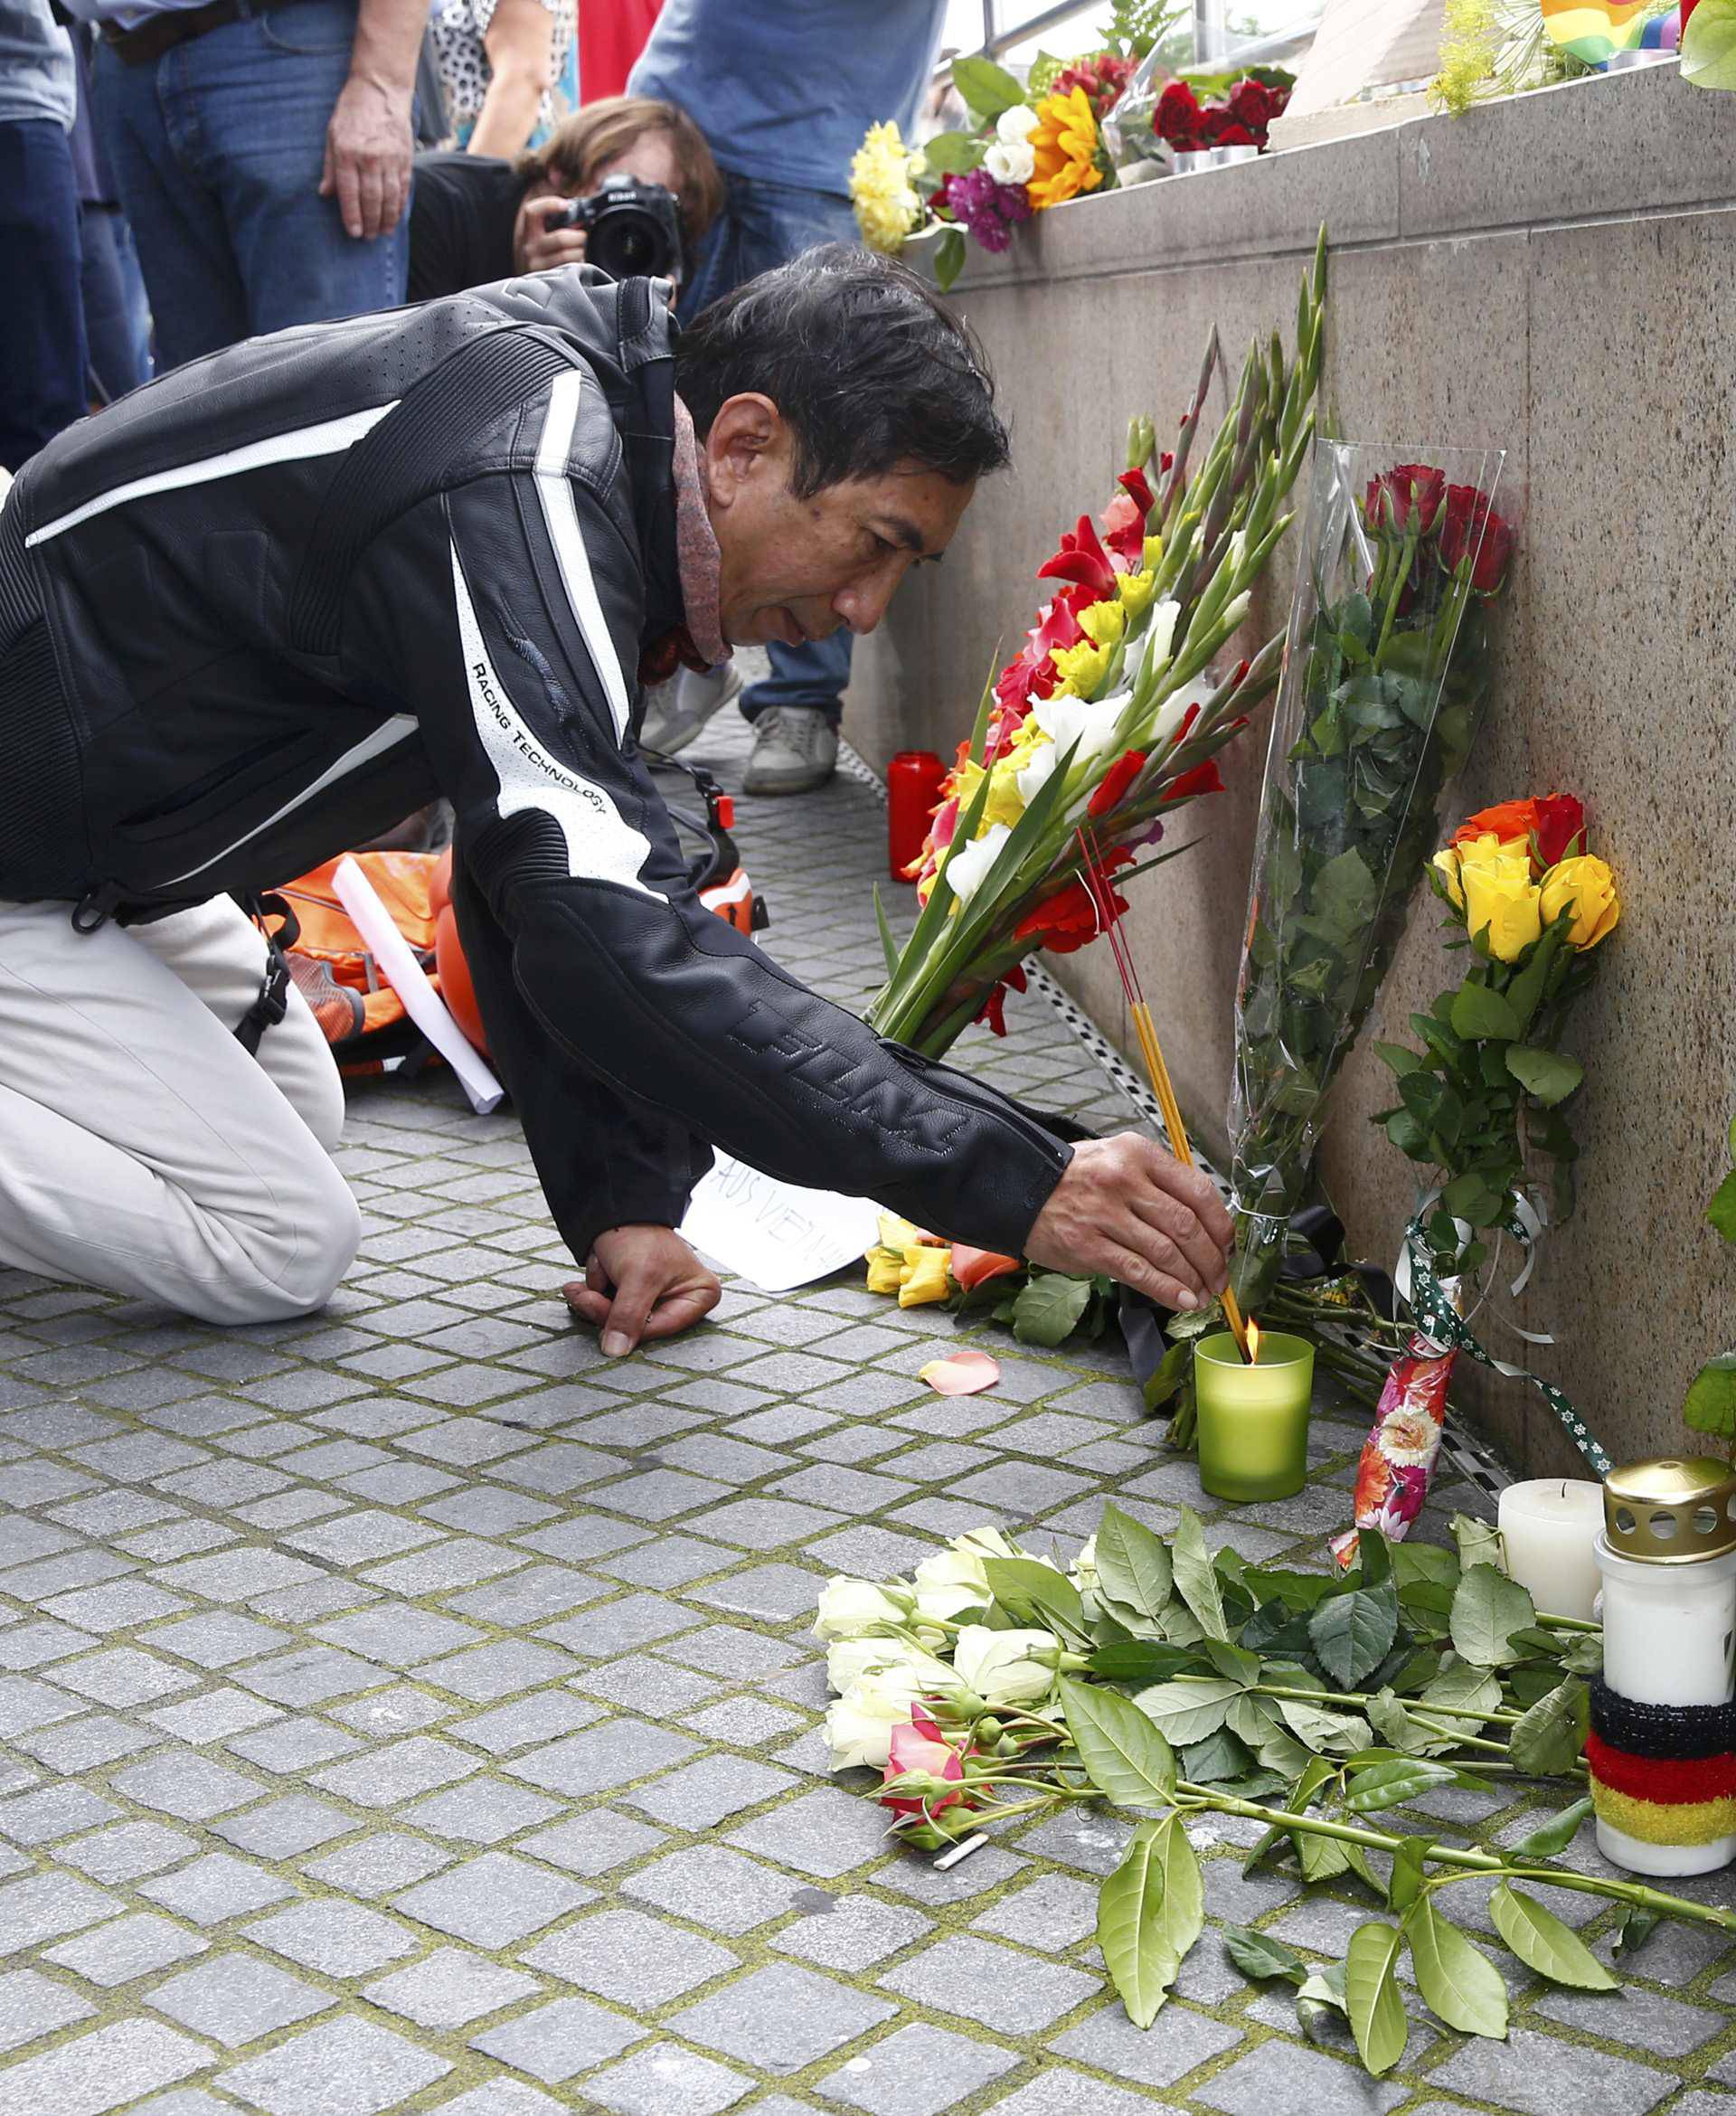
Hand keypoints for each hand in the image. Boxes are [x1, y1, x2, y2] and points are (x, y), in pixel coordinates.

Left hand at [321, 73, 413, 239]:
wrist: (380, 89)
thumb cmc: (352, 112)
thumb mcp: (332, 135)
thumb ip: (330, 166)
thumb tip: (325, 193)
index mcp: (347, 152)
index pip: (349, 192)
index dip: (352, 215)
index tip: (353, 232)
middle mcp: (369, 158)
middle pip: (371, 199)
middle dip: (369, 222)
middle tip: (367, 237)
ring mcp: (389, 159)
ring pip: (389, 198)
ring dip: (386, 219)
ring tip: (382, 233)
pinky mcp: (405, 158)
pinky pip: (403, 189)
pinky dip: (399, 206)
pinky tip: (395, 217)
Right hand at [515, 192, 589, 275]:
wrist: (530, 290)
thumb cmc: (544, 257)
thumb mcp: (543, 236)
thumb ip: (558, 221)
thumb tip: (581, 210)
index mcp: (527, 231)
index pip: (532, 212)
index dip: (549, 204)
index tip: (566, 205)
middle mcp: (529, 248)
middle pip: (560, 238)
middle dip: (578, 236)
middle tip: (583, 237)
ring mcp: (537, 266)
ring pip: (567, 256)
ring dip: (580, 252)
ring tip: (580, 252)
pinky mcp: (547, 281)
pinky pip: (570, 270)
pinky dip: (578, 265)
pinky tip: (577, 264)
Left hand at [564, 1224, 720, 1355]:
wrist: (616, 1206)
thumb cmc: (642, 1232)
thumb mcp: (639, 1276)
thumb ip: (628, 1316)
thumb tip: (617, 1351)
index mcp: (700, 1296)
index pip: (660, 1328)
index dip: (628, 1324)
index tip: (601, 1309)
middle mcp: (681, 1300)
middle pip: (636, 1327)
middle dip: (606, 1307)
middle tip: (587, 1293)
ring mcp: (655, 1297)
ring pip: (616, 1319)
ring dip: (597, 1295)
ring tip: (599, 1267)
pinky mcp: (633, 1293)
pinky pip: (607, 1307)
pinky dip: (596, 1288)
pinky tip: (599, 1267)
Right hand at [1025, 1134, 1233, 1311]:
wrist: (1017, 1187)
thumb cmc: (1073, 1177)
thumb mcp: (1118, 1159)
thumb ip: (1157, 1183)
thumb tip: (1202, 1223)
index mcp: (1138, 1155)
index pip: (1198, 1190)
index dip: (1221, 1225)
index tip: (1227, 1245)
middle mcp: (1124, 1181)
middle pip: (1186, 1226)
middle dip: (1211, 1259)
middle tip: (1219, 1277)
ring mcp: (1105, 1214)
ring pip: (1167, 1252)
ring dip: (1193, 1279)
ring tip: (1203, 1294)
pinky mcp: (1088, 1247)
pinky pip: (1139, 1272)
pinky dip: (1166, 1290)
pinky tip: (1181, 1299)